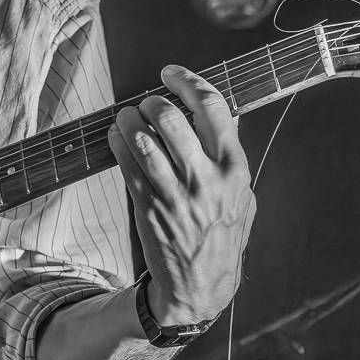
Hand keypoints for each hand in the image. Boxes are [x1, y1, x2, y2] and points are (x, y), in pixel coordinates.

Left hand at [108, 65, 255, 327]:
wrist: (200, 286)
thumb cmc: (223, 233)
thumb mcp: (243, 195)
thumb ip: (230, 155)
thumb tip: (218, 113)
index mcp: (235, 168)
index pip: (213, 107)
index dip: (187, 81)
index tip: (170, 73)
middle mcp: (207, 179)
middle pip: (171, 118)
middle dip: (152, 102)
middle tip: (145, 104)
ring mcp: (176, 194)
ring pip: (142, 138)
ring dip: (128, 119)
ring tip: (126, 117)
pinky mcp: (149, 207)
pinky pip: (126, 162)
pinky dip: (117, 142)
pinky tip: (116, 136)